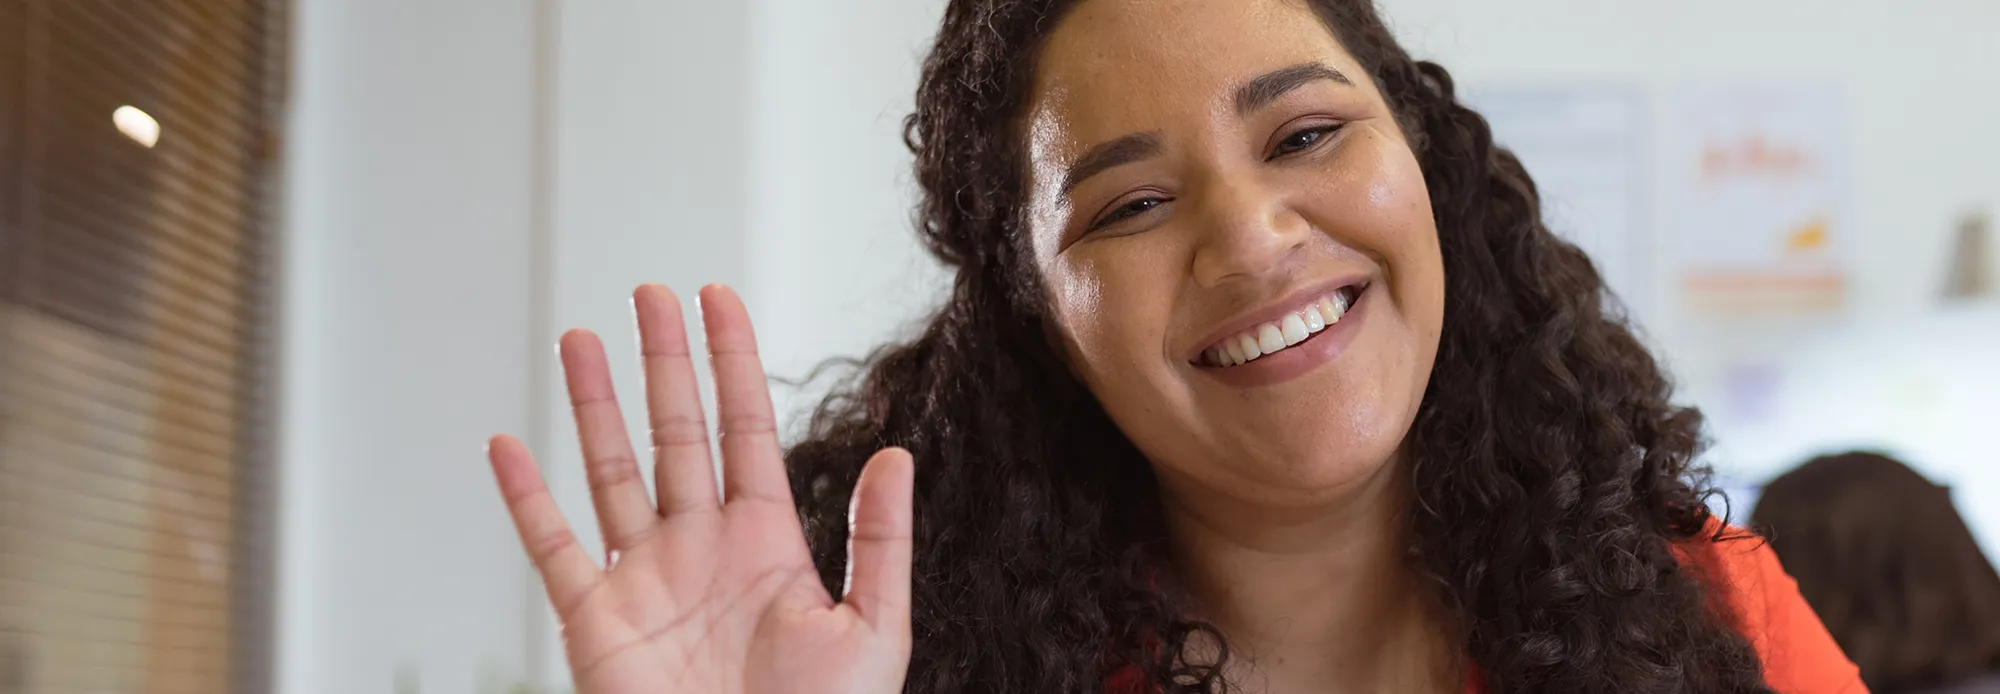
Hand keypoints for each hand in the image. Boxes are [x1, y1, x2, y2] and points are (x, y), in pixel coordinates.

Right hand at [487, 284, 914, 693]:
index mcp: (769, 543)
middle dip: (663, 362)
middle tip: (649, 292)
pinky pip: (552, 547)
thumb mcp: (872, 630)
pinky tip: (506, 445)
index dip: (733, 362)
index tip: (718, 297)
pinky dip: (524, 498)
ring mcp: (645, 580)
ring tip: (577, 335)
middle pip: (676, 433)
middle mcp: (701, 548)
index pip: (746, 429)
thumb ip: (879, 541)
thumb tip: (897, 454)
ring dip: (592, 405)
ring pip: (610, 471)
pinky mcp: (595, 622)